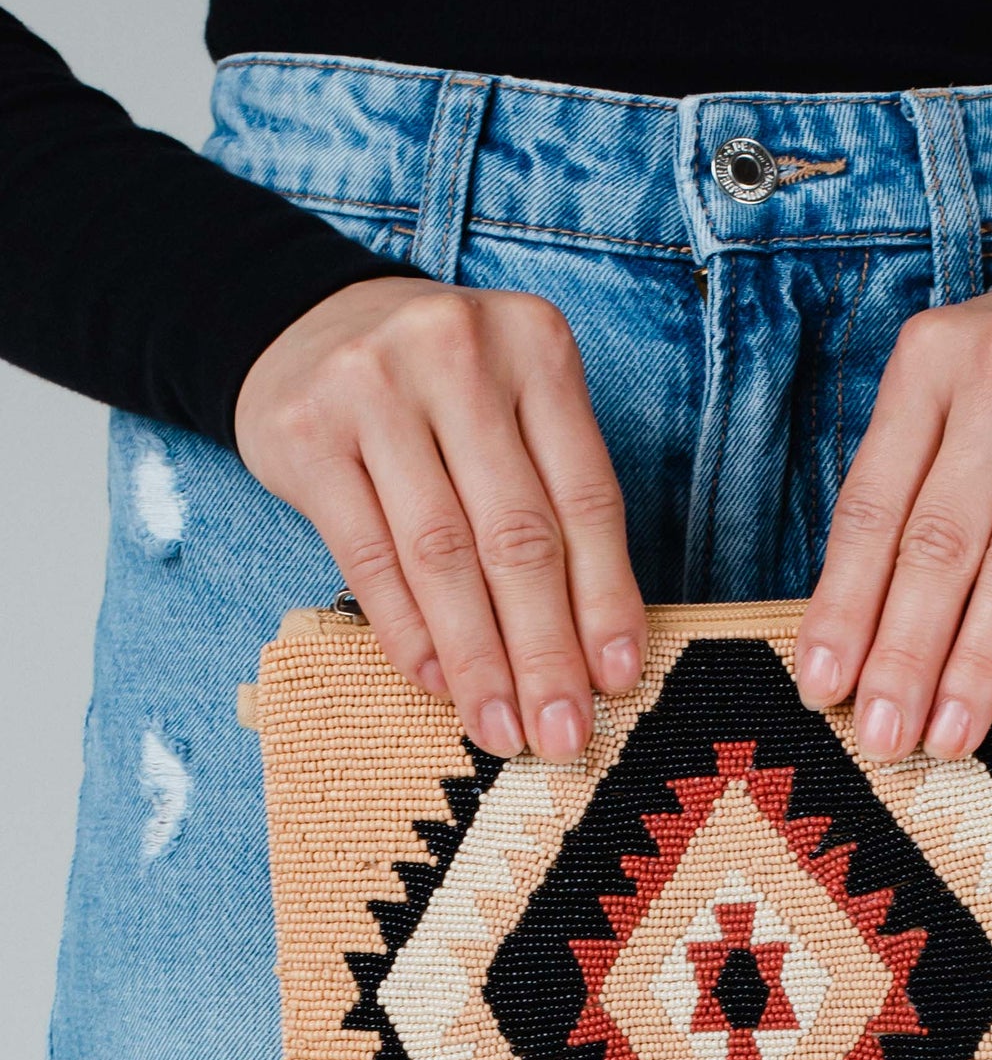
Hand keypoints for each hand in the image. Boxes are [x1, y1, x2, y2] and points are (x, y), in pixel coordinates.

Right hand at [236, 276, 643, 759]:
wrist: (306, 327)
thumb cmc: (439, 393)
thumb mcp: (513, 409)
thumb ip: (555, 501)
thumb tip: (596, 652)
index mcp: (536, 345)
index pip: (586, 498)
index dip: (606, 599)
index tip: (618, 680)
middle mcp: (457, 353)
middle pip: (518, 534)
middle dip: (544, 650)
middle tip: (561, 732)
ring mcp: (373, 386)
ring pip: (442, 555)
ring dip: (477, 659)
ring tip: (500, 727)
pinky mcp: (306, 433)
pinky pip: (370, 556)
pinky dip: (407, 630)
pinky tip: (436, 682)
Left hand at [795, 269, 991, 759]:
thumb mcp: (954, 405)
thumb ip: (909, 495)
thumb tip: (858, 642)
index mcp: (929, 361)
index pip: (873, 506)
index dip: (844, 606)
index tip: (822, 689)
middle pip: (942, 540)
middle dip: (907, 652)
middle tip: (885, 736)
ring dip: (980, 661)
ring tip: (952, 733)